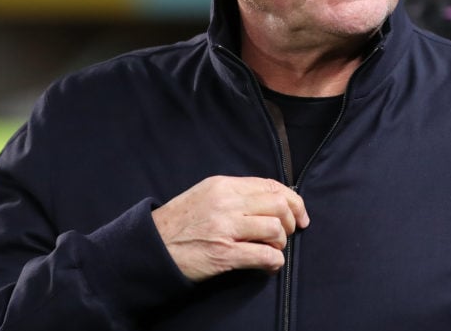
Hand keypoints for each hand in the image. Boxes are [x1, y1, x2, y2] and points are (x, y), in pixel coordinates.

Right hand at [151, 175, 309, 281]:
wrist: (151, 247)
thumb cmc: (179, 223)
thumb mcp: (205, 194)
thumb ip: (234, 193)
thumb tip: (271, 199)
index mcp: (223, 185)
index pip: (270, 185)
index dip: (293, 200)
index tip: (299, 214)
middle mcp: (226, 202)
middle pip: (279, 205)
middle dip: (291, 221)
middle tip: (287, 234)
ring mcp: (225, 228)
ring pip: (275, 229)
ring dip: (281, 242)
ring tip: (272, 249)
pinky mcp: (224, 254)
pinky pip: (265, 255)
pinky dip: (274, 261)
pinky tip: (269, 264)